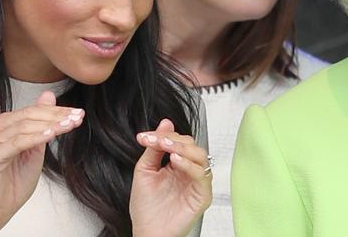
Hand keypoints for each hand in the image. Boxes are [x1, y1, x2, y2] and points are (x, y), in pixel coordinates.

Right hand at [0, 91, 84, 234]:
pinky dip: (36, 137)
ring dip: (51, 125)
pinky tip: (51, 135)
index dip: (58, 110)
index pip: (35, 110)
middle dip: (58, 115)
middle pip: (31, 115)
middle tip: (77, 117)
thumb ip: (42, 122)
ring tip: (69, 125)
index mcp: (5, 123)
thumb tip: (49, 95)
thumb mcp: (36, 146)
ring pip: (26, 126)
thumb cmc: (16, 178)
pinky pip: (18, 142)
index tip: (79, 113)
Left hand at [130, 119, 211, 236]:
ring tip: (167, 148)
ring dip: (183, 148)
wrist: (147, 233)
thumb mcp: (145, 171)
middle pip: (191, 144)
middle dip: (174, 139)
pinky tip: (176, 161)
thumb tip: (165, 122)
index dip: (162, 135)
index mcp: (176, 164)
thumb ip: (154, 148)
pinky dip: (190, 166)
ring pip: (201, 156)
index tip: (144, 137)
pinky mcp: (202, 195)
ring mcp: (197, 182)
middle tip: (158, 141)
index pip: (177, 140)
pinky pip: (202, 175)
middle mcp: (188, 171)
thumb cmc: (146, 209)